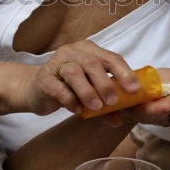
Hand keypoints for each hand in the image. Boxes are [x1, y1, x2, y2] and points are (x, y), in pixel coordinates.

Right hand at [22, 40, 139, 115]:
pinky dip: (69, 99)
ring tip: (96, 107)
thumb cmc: (67, 87)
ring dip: (87, 91)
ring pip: (74, 72)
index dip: (124, 73)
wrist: (35, 89)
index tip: (134, 90)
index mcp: (89, 50)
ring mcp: (56, 64)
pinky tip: (77, 110)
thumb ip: (105, 103)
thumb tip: (121, 118)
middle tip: (113, 102)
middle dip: (105, 83)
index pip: (111, 58)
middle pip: (92, 63)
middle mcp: (73, 52)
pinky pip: (58, 87)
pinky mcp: (44, 79)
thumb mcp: (90, 92)